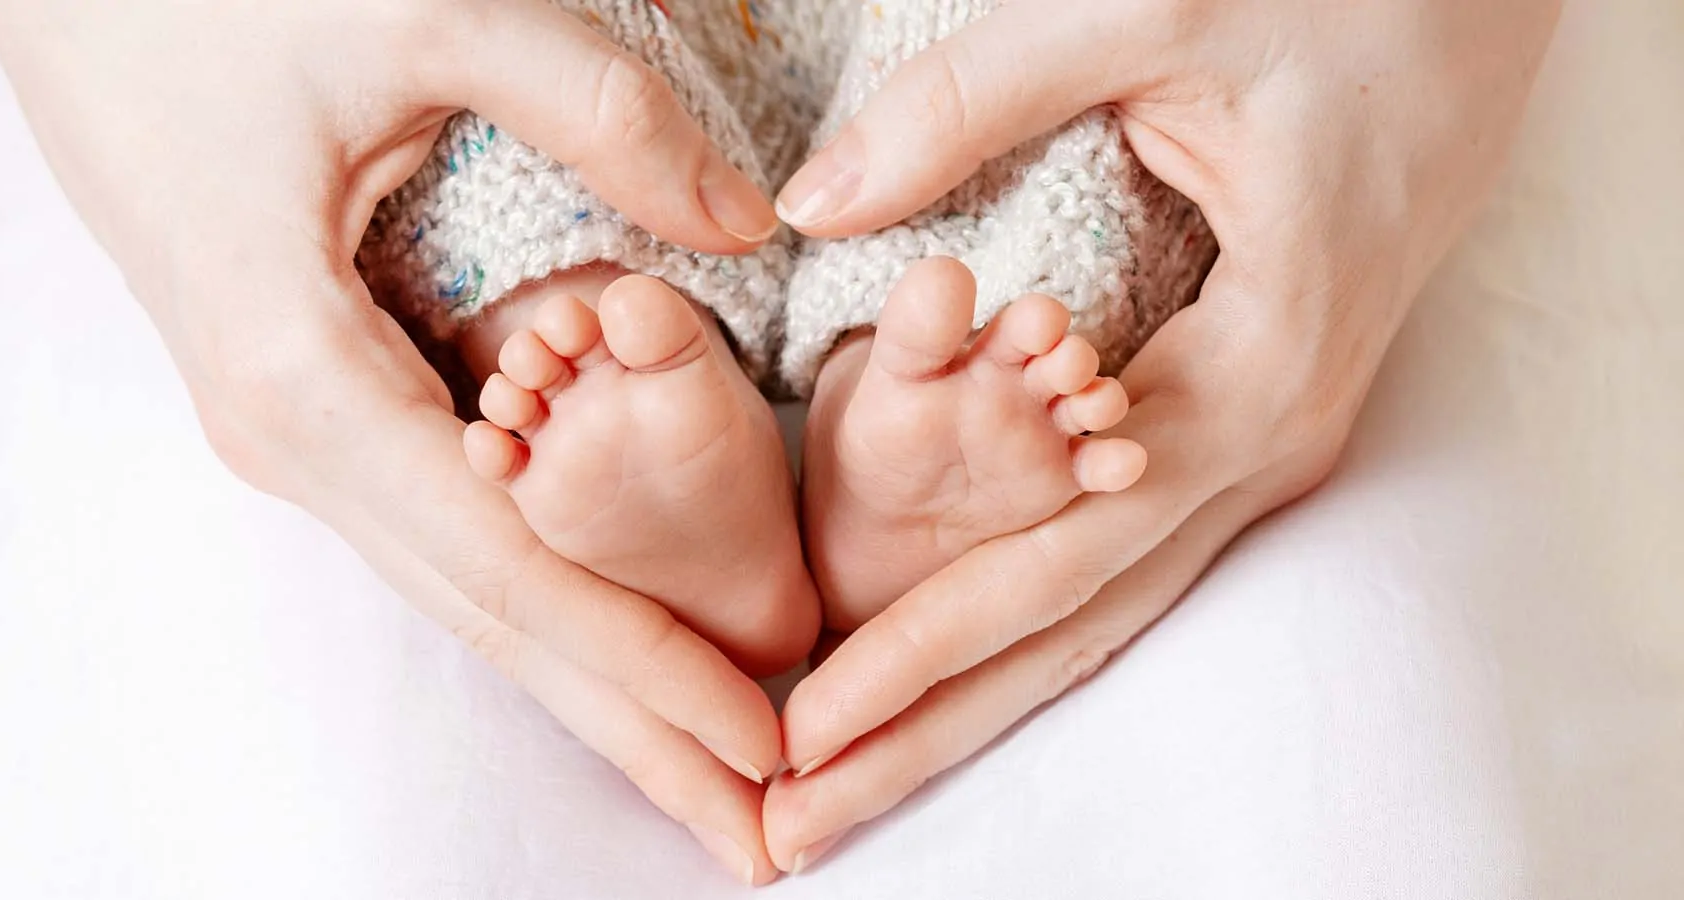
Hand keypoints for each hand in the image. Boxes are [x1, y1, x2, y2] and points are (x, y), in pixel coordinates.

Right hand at [0, 0, 783, 882]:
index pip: (509, 567)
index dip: (643, 666)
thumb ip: (596, 113)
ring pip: (472, 583)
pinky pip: (448, 523)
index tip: (763, 748)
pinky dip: (546, 594)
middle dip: (632, 731)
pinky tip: (614, 639)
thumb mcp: (415, 13)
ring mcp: (296, 429)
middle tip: (764, 840)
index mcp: (302, 378)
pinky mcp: (315, 397)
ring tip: (712, 768)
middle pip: (493, 619)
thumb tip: (748, 224)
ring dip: (595, 678)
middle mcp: (294, 439)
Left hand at [763, 0, 1560, 870]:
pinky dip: (1026, 620)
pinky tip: (951, 667)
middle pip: (1073, 628)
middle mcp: (1259, 443)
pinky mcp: (1239, 414)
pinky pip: (1121, 550)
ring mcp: (1258, 442)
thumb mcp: (1152, 14)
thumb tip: (813, 200)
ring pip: (1099, 607)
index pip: (1054, 560)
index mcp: (1249, 375)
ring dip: (972, 699)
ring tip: (849, 785)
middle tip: (797, 825)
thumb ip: (973, 105)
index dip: (920, 652)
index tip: (802, 728)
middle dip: (933, 731)